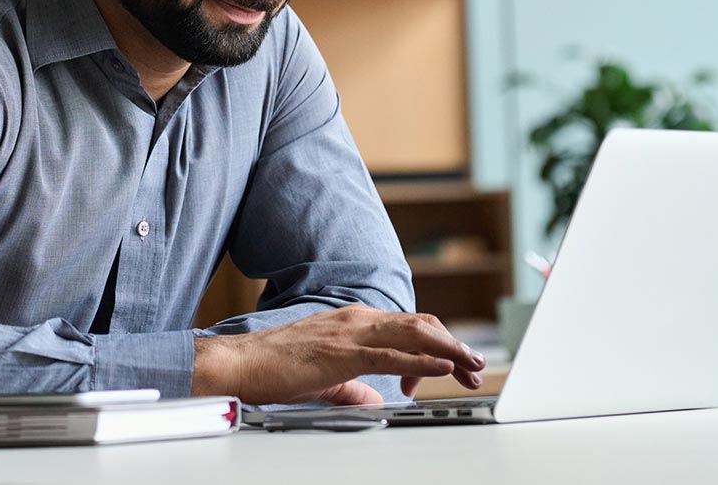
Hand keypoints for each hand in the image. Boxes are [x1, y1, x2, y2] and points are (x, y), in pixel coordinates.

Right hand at [191, 305, 485, 404]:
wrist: (242, 362)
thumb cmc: (277, 366)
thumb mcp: (326, 377)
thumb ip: (354, 386)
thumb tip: (376, 400)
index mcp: (354, 322)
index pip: (408, 327)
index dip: (436, 345)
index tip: (452, 367)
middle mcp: (357, 319)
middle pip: (419, 326)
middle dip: (453, 345)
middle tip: (475, 366)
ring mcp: (351, 332)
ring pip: (413, 334)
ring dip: (447, 349)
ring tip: (471, 363)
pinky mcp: (343, 352)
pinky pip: (391, 354)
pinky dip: (422, 359)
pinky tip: (441, 367)